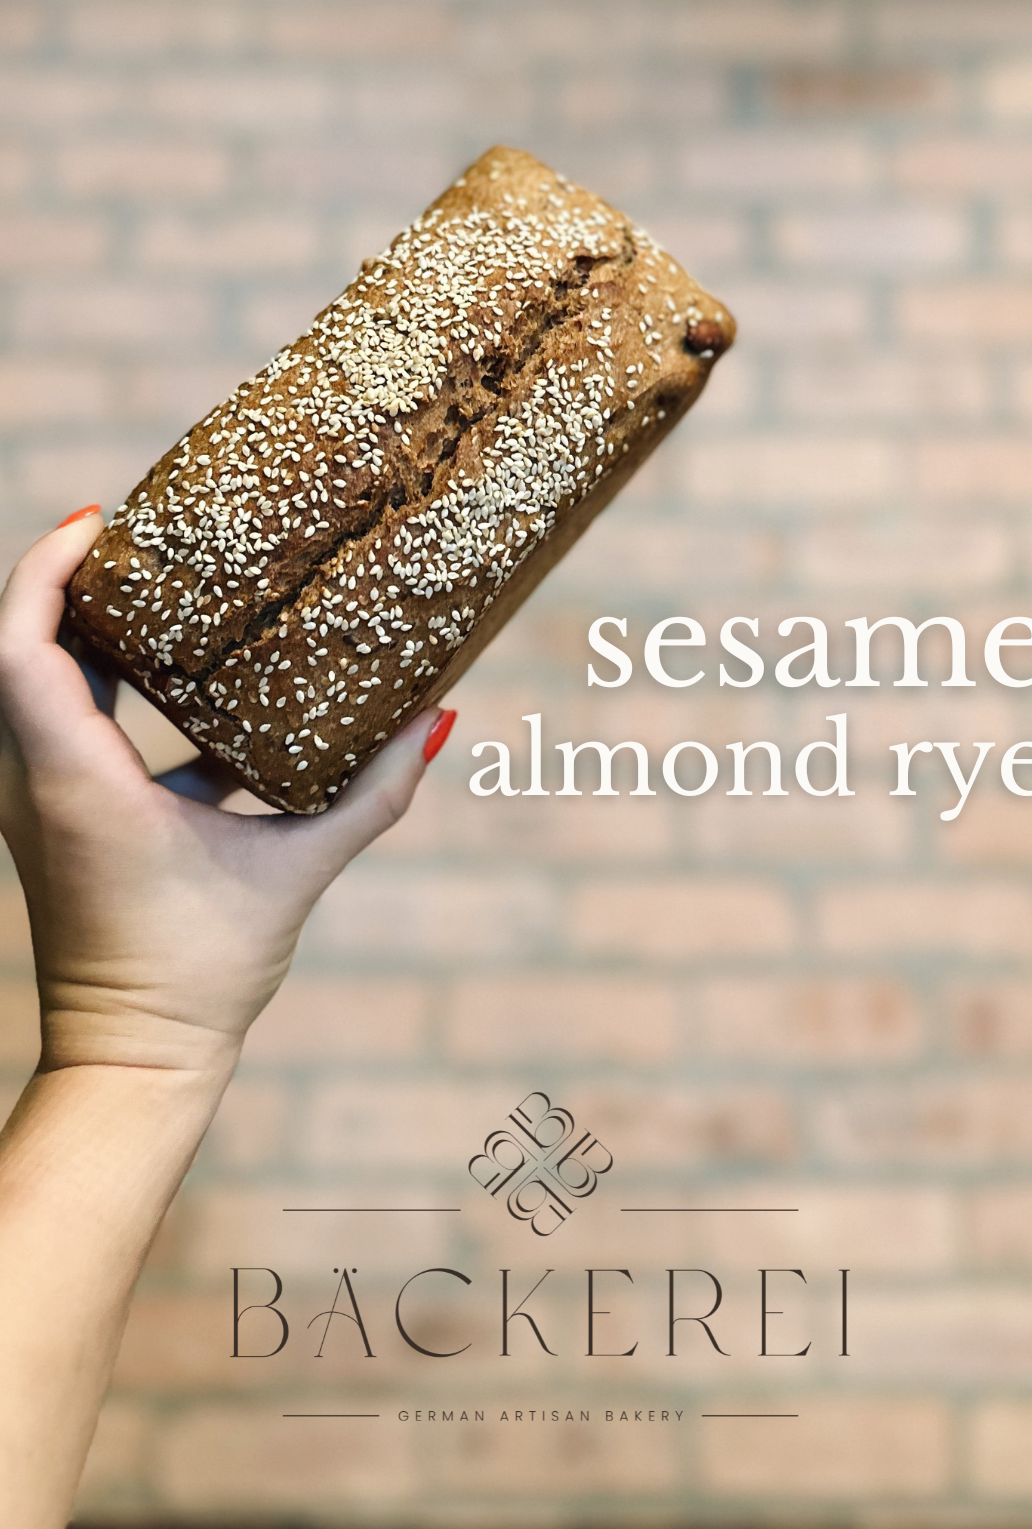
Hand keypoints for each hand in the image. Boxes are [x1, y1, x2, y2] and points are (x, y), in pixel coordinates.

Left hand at [0, 508, 448, 1085]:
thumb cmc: (195, 976)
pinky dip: (98, 685)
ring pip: (31, 685)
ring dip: (76, 629)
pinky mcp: (55, 819)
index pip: (21, 645)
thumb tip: (437, 722)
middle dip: (63, 580)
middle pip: (17, 647)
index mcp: (75, 782)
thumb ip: (370, 796)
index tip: (96, 521)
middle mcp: (35, 781)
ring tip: (148, 582)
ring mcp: (36, 801)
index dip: (43, 570)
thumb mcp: (293, 874)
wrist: (132, 1062)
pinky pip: (57, 724)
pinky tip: (175, 676)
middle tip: (133, 533)